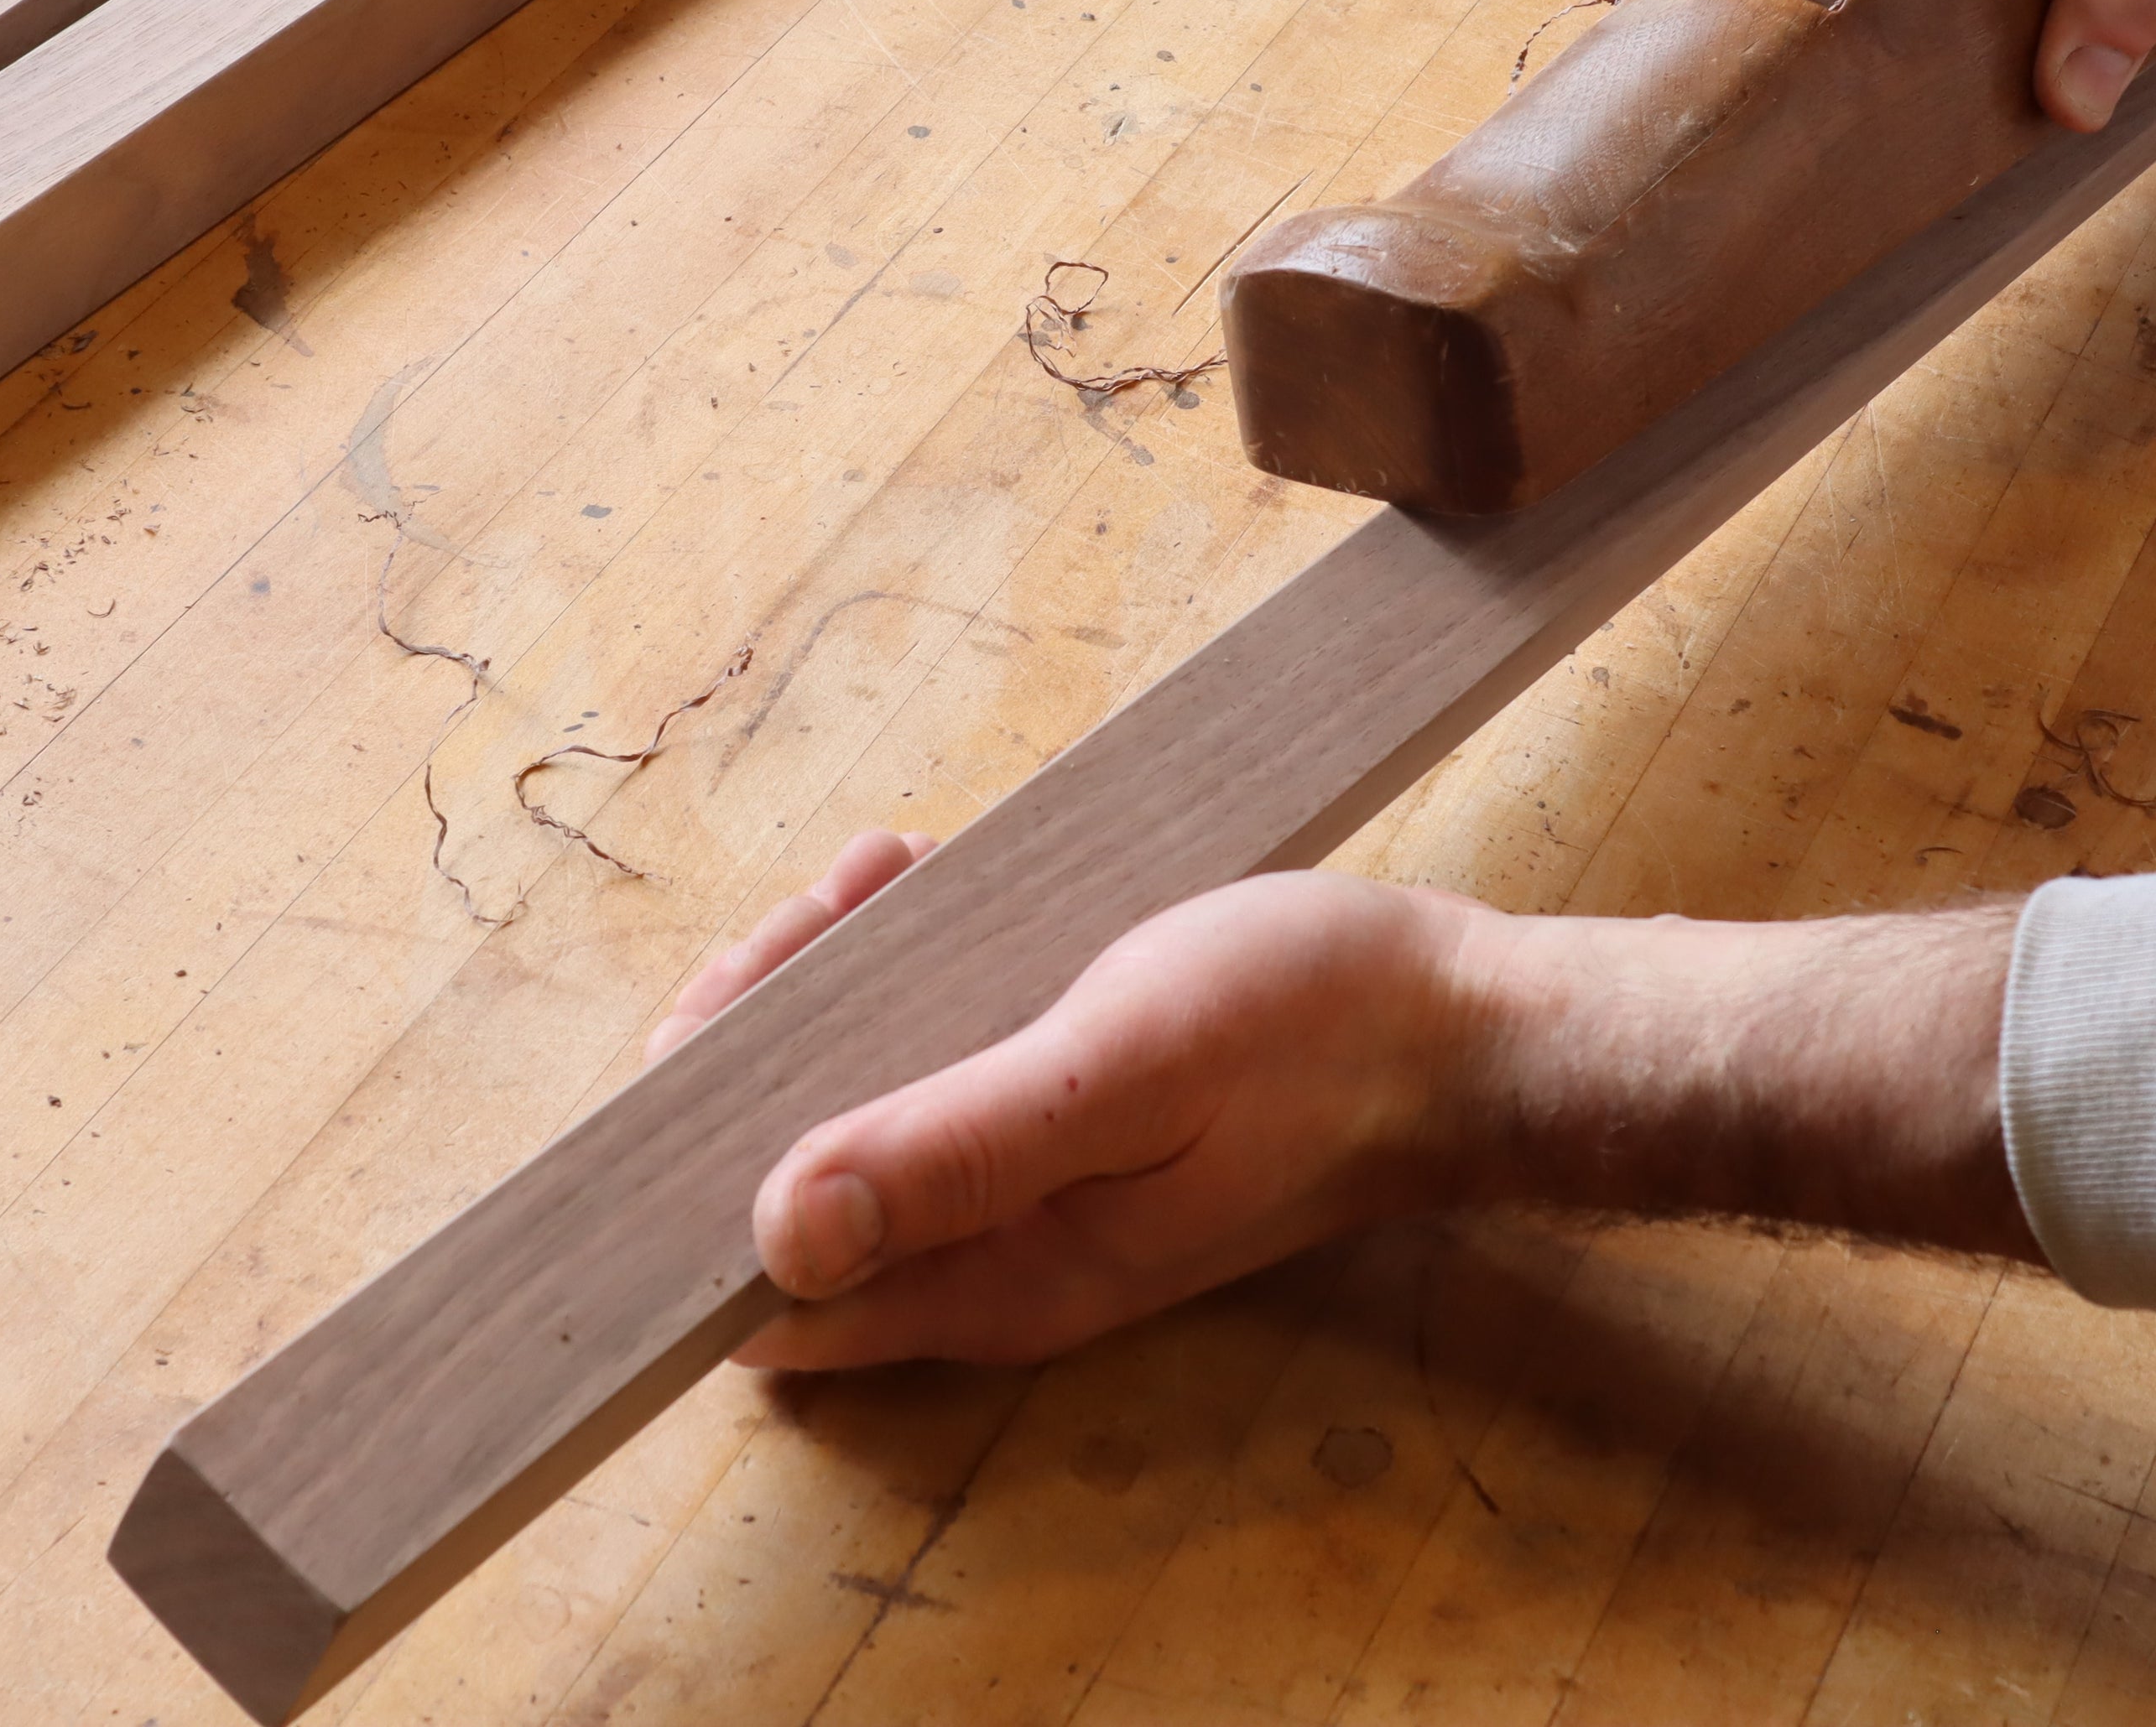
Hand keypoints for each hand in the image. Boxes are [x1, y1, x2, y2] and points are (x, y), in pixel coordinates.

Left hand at [649, 831, 2036, 1370]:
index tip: (743, 995)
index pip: (755, 1282)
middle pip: (785, 1188)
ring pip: (854, 1115)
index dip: (697, 1150)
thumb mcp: (1131, 1067)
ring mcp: (1032, 1198)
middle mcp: (991, 1261)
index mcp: (992, 1279)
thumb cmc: (1312, 1037)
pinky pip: (932, 1071)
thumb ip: (961, 1148)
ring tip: (881, 873)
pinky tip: (927, 887)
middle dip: (760, 1039)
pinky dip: (899, 979)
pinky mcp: (1069, 1133)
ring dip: (829, 992)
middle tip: (831, 904)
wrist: (1458, 1027)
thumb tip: (766, 1230)